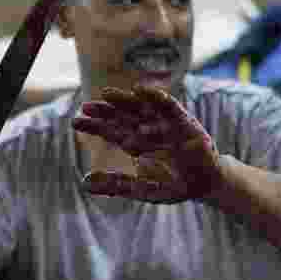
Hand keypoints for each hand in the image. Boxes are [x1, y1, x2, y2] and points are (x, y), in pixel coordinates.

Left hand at [71, 84, 224, 203]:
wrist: (205, 186)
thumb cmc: (174, 186)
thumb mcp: (142, 188)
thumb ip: (116, 184)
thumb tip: (84, 183)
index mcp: (138, 144)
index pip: (112, 132)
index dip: (95, 126)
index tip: (75, 121)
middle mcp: (149, 130)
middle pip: (124, 117)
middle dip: (106, 111)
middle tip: (86, 106)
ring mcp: (166, 125)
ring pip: (143, 108)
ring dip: (126, 100)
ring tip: (107, 94)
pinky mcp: (185, 123)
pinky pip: (170, 107)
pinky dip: (157, 98)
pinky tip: (141, 91)